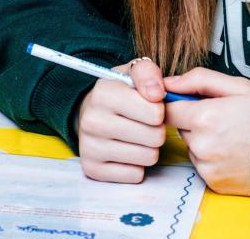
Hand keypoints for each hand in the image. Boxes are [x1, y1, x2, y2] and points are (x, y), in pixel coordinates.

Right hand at [75, 58, 167, 183]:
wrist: (90, 112)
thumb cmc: (119, 93)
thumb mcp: (132, 74)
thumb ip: (148, 73)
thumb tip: (157, 94)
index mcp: (103, 93)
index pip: (156, 112)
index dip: (160, 110)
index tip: (150, 107)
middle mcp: (92, 121)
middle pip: (155, 137)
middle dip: (156, 131)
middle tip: (145, 124)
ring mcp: (90, 147)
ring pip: (148, 157)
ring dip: (149, 148)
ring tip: (137, 137)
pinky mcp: (92, 169)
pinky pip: (136, 175)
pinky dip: (137, 165)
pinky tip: (126, 152)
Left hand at [163, 68, 249, 195]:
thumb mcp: (239, 86)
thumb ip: (199, 79)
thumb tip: (169, 82)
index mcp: (204, 117)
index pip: (168, 110)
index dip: (178, 104)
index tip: (190, 103)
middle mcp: (201, 145)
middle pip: (180, 129)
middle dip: (194, 122)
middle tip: (223, 119)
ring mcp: (207, 167)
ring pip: (191, 148)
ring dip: (203, 141)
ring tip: (232, 137)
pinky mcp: (214, 183)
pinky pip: (203, 166)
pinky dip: (213, 160)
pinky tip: (234, 153)